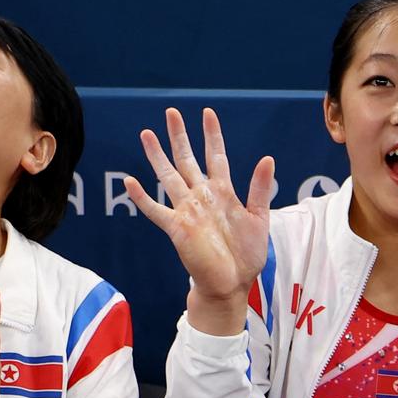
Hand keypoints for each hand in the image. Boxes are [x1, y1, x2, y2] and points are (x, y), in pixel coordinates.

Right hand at [125, 108, 274, 334]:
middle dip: (179, 136)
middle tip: (171, 112)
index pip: (215, 156)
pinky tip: (130, 181)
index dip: (212, 135)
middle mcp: (201, 197)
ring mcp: (187, 211)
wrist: (231, 284)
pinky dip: (142, 197)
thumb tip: (268, 159)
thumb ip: (259, 188)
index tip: (207, 113)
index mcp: (223, 192)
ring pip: (168, 177)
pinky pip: (155, 210)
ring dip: (157, 156)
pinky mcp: (176, 228)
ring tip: (146, 134)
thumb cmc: (246, 255)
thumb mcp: (259, 218)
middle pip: (187, 160)